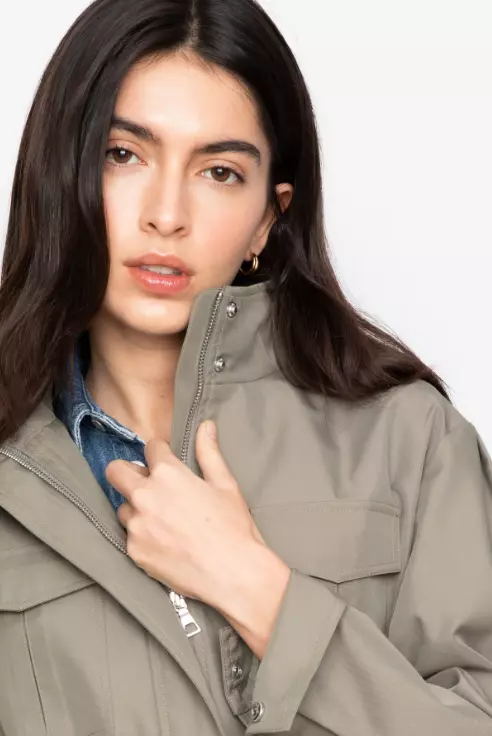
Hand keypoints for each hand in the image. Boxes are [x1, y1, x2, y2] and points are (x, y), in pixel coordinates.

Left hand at [106, 421, 290, 655]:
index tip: (165, 461)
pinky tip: (164, 542)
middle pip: (115, 471)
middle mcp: (145, 495)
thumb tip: (206, 425)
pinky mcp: (134, 551)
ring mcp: (136, 525)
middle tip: (146, 483)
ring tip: (161, 520)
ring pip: (123, 507)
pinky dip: (142, 536)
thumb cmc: (233, 527)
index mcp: (168, 474)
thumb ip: (209, 453)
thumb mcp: (225, 485)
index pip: (150, 448)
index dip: (160, 452)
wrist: (232, 573)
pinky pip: (130, 536)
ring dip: (136, 508)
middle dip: (127, 472)